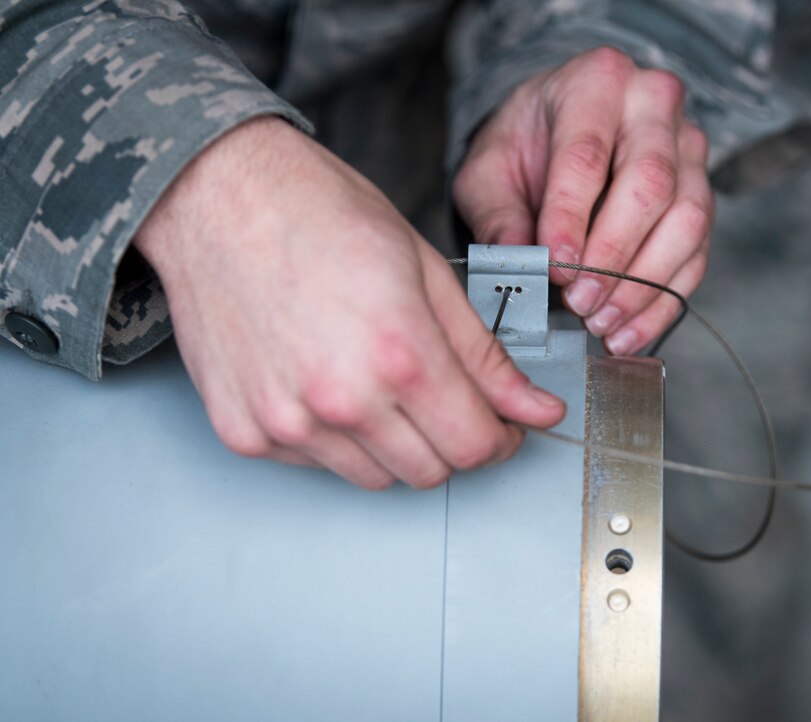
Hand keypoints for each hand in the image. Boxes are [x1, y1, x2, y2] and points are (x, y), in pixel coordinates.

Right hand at [133, 117, 564, 488]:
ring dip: (395, 445)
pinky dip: (337, 439)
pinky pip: (317, 465)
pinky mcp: (246, 433)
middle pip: (431, 473)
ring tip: (379, 381)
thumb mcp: (427, 271)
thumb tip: (538, 410)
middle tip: (445, 399)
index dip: (500, 439)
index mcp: (401, 356)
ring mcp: (287, 424)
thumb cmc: (321, 214)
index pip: (475, 445)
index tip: (501, 424)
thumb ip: (485, 356)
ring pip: (375, 477)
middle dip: (452, 442)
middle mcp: (342, 402)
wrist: (217, 195)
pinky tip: (327, 382)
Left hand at [453, 47, 713, 355]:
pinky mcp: (702, 194)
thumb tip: (521, 266)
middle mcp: (654, 105)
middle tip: (579, 302)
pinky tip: (628, 333)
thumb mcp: (488, 174)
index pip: (588, 154)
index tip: (555, 267)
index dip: (571, 217)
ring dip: (644, 284)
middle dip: (614, 255)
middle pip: (651, 184)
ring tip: (601, 324)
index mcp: (595, 82)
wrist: (555, 136)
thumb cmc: (524, 148)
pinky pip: (697, 254)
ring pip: (688, 220)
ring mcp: (688, 150)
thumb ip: (498, 217)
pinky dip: (663, 302)